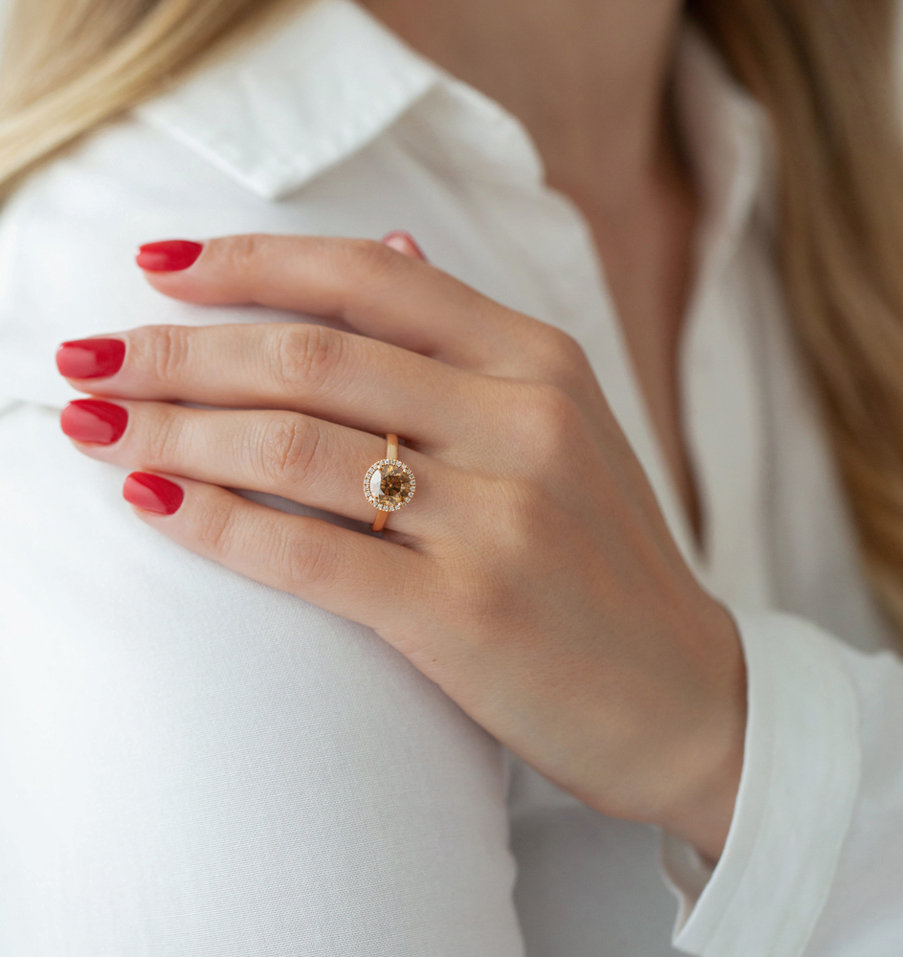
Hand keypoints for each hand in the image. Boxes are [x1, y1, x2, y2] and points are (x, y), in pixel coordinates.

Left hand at [56, 232, 745, 860]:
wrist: (686, 695)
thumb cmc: (605, 560)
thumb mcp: (565, 423)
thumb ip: (468, 340)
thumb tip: (387, 238)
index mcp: (542, 361)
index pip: (371, 276)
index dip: (251, 261)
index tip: (158, 268)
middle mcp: (523, 421)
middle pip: (311, 355)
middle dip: (177, 352)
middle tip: (86, 355)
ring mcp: (501, 518)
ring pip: (295, 447)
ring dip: (172, 432)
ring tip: (92, 426)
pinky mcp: (468, 614)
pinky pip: (310, 552)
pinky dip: (214, 523)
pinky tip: (148, 501)